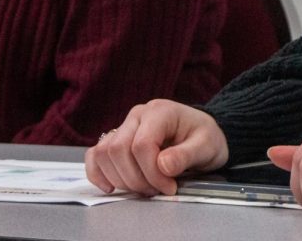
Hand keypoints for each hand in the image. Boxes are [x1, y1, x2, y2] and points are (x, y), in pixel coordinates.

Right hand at [85, 99, 226, 195]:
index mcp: (160, 112)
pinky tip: (112, 186)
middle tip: (157, 190)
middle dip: (136, 178)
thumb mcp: (206, 146)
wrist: (202, 135)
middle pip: (119, 150)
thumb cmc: (205, 137)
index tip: (169, 187)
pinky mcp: (116, 139)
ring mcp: (124, 126)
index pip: (142, 144)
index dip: (152, 172)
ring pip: (104, 153)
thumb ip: (186, 155)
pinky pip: (96, 154)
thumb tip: (163, 165)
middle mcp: (138, 115)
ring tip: (144, 187)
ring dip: (120, 179)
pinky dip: (98, 173)